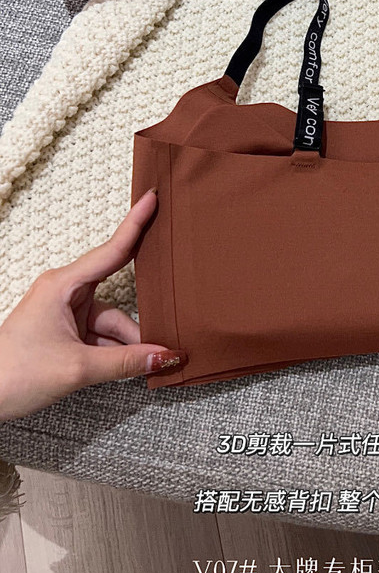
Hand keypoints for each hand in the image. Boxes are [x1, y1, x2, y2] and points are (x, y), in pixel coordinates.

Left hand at [0, 191, 180, 416]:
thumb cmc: (16, 373)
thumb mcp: (78, 368)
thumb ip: (126, 362)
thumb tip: (164, 357)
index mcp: (62, 285)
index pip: (110, 251)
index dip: (135, 225)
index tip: (152, 198)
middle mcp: (64, 294)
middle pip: (116, 302)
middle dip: (137, 327)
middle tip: (168, 341)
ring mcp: (64, 315)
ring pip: (110, 326)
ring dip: (127, 347)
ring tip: (148, 368)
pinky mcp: (64, 334)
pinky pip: (100, 338)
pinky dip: (114, 354)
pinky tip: (131, 370)